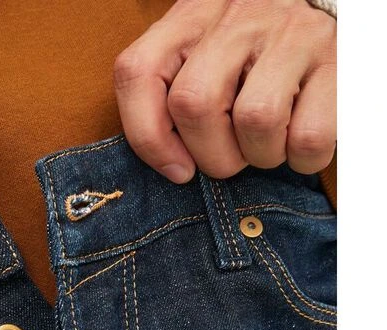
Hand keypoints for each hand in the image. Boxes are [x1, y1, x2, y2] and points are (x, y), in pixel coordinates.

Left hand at [113, 0, 335, 182]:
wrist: (326, 7)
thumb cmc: (251, 57)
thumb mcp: (200, 61)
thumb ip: (167, 100)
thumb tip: (176, 169)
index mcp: (189, 19)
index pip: (137, 73)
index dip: (148, 136)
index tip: (176, 169)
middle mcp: (235, 18)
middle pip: (194, 104)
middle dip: (212, 155)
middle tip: (232, 156)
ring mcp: (289, 32)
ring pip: (255, 119)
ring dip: (260, 156)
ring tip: (268, 145)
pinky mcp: (336, 56)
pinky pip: (308, 135)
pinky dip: (302, 159)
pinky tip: (299, 145)